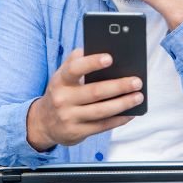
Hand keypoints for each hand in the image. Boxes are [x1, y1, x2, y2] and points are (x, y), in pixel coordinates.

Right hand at [26, 49, 142, 150]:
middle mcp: (62, 99)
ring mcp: (69, 118)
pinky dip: (118, 120)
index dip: (92, 63)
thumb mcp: (62, 75)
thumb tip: (98, 49)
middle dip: (119, 86)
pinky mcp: (76, 133)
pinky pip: (102, 126)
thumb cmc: (61, 92)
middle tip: (137, 81)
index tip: (110, 58)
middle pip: (94, 92)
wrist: (43, 122)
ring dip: (123, 104)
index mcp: (60, 80)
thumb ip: (76, 60)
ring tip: (138, 96)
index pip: (74, 69)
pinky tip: (130, 113)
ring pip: (101, 111)